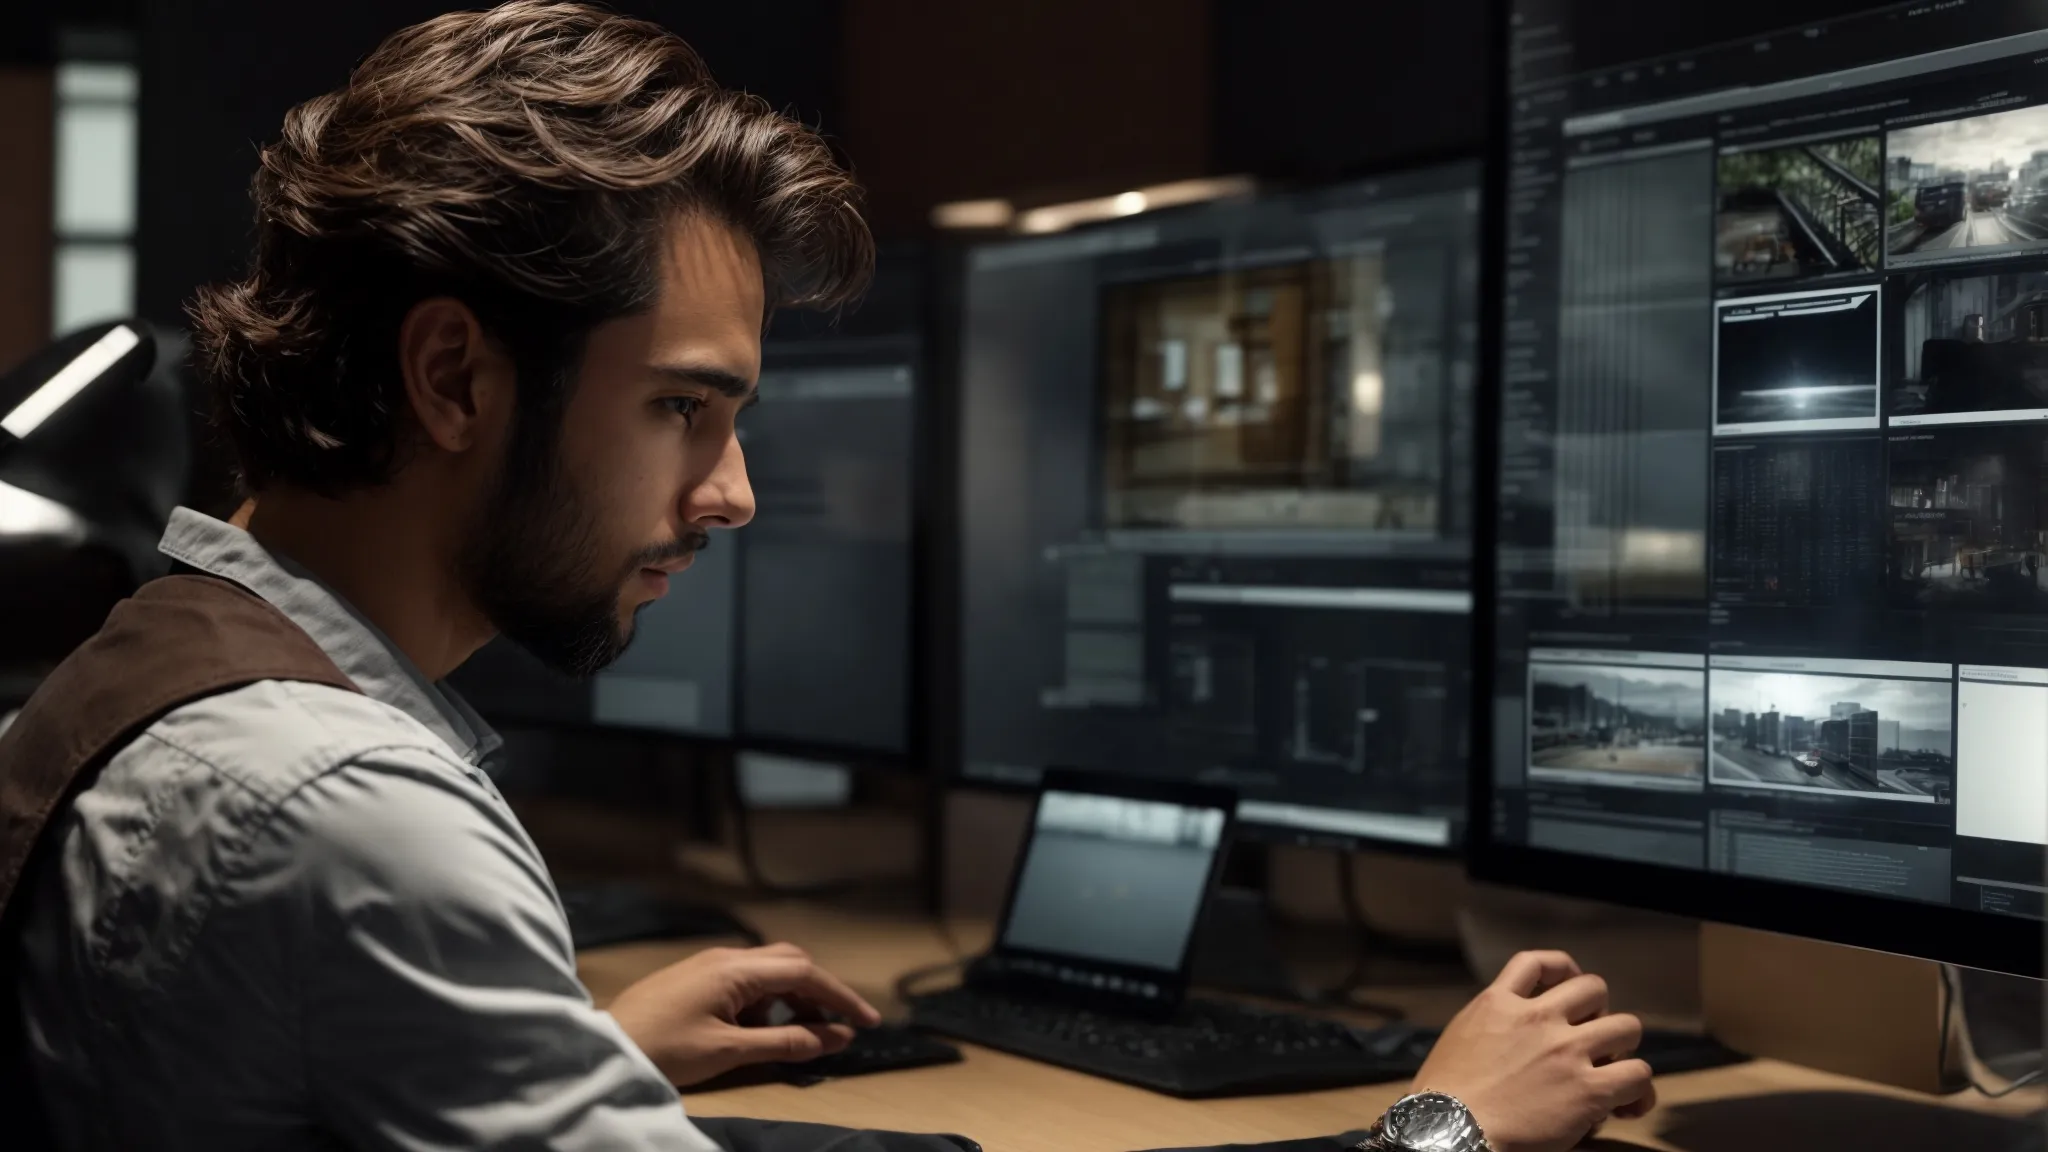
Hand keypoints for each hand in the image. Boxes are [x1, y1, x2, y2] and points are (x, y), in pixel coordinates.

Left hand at [605, 942, 882, 1086]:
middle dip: (819, 993)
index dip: (840, 997)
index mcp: (735, 969)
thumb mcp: (729, 1051)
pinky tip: (759, 1034)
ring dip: (791, 1001)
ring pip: (767, 973)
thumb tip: (836, 1037)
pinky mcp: (695, 981)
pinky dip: (765, 1006)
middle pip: (789, 963)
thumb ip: (786, 1043)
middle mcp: (725, 958)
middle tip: (838, 1028)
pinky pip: (744, 984)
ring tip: (799, 1038)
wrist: (602, 1048)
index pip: (804, 972)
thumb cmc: (662, 1049)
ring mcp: (708, 967)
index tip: (868, 1022)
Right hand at [1407, 951, 1654, 1151]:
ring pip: (1627, 1026)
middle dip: (1598, 1012)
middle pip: (1594, 988)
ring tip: (1615, 1071)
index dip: (1563, 970)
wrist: (1449, 1131)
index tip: (1568, 986)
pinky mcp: (1588, 1090)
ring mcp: (1566, 1051)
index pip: (1537, 963)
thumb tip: (1506, 1036)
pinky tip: (1626, 1106)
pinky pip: (1638, 1074)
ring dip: (1624, 1047)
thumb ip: (1489, 1026)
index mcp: (1498, 1003)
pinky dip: (1639, 1090)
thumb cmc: (1442, 1099)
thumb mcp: (1458, 1039)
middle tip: (1589, 1041)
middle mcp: (1538, 1019)